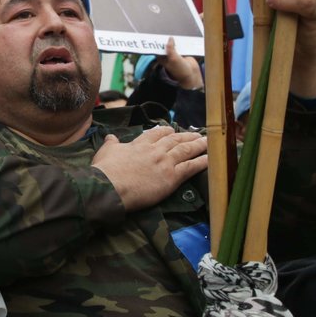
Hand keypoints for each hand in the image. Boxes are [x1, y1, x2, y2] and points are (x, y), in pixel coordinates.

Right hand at [91, 126, 208, 211]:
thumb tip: (110, 137)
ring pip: (185, 150)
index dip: (165, 131)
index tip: (171, 129)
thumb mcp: (105, 152)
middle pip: (174, 139)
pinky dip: (201, 162)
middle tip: (195, 134)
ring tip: (207, 142)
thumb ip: (111, 143)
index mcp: (139, 144)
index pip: (155, 133)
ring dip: (197, 145)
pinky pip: (191, 167)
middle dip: (186, 136)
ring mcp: (165, 162)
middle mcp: (155, 150)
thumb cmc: (105, 171)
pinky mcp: (172, 177)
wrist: (110, 187)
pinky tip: (210, 159)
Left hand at [160, 38, 203, 90]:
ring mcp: (174, 54)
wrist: (191, 73)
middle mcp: (167, 56)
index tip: (157, 35)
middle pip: (165, 45)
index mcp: (161, 59)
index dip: (157, 42)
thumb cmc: (180, 69)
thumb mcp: (173, 58)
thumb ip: (170, 48)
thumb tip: (170, 38)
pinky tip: (181, 38)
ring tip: (174, 35)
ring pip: (172, 45)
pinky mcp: (181, 53)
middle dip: (166, 40)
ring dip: (174, 41)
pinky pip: (179, 46)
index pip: (157, 48)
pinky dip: (180, 43)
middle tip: (166, 33)